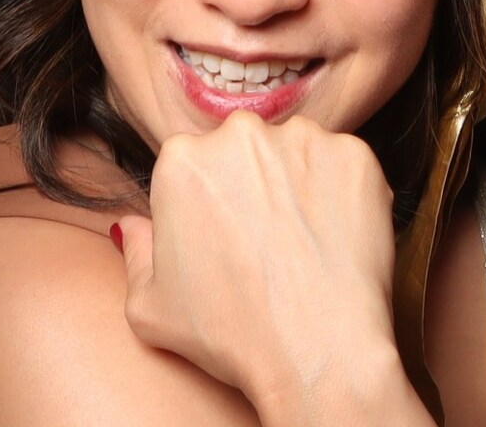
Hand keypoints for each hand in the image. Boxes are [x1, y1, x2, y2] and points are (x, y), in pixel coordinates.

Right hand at [117, 114, 427, 425]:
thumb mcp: (150, 308)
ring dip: (297, 186)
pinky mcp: (356, 155)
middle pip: (244, 153)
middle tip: (265, 244)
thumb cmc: (231, 334)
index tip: (224, 242)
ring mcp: (303, 140)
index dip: (207, 208)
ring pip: (295, 155)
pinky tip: (334, 240)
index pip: (193, 168)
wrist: (317, 352)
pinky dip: (342, 194)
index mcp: (182, 159)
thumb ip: (135, 254)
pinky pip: (343, 167)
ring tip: (302, 245)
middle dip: (252, 186)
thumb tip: (129, 226)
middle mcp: (240, 134)